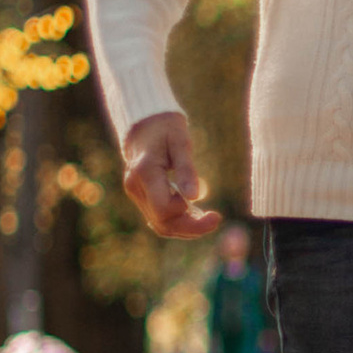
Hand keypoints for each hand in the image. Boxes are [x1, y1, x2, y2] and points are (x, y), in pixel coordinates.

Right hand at [122, 112, 222, 239]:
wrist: (144, 123)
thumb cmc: (166, 129)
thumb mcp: (181, 143)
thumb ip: (186, 170)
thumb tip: (195, 197)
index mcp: (145, 172)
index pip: (164, 209)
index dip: (189, 218)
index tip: (214, 213)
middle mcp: (136, 187)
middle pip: (162, 223)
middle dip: (190, 228)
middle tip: (216, 220)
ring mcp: (135, 192)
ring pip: (159, 224)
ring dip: (185, 228)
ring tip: (208, 219)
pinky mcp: (140, 195)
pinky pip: (157, 217)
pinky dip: (177, 221)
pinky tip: (195, 215)